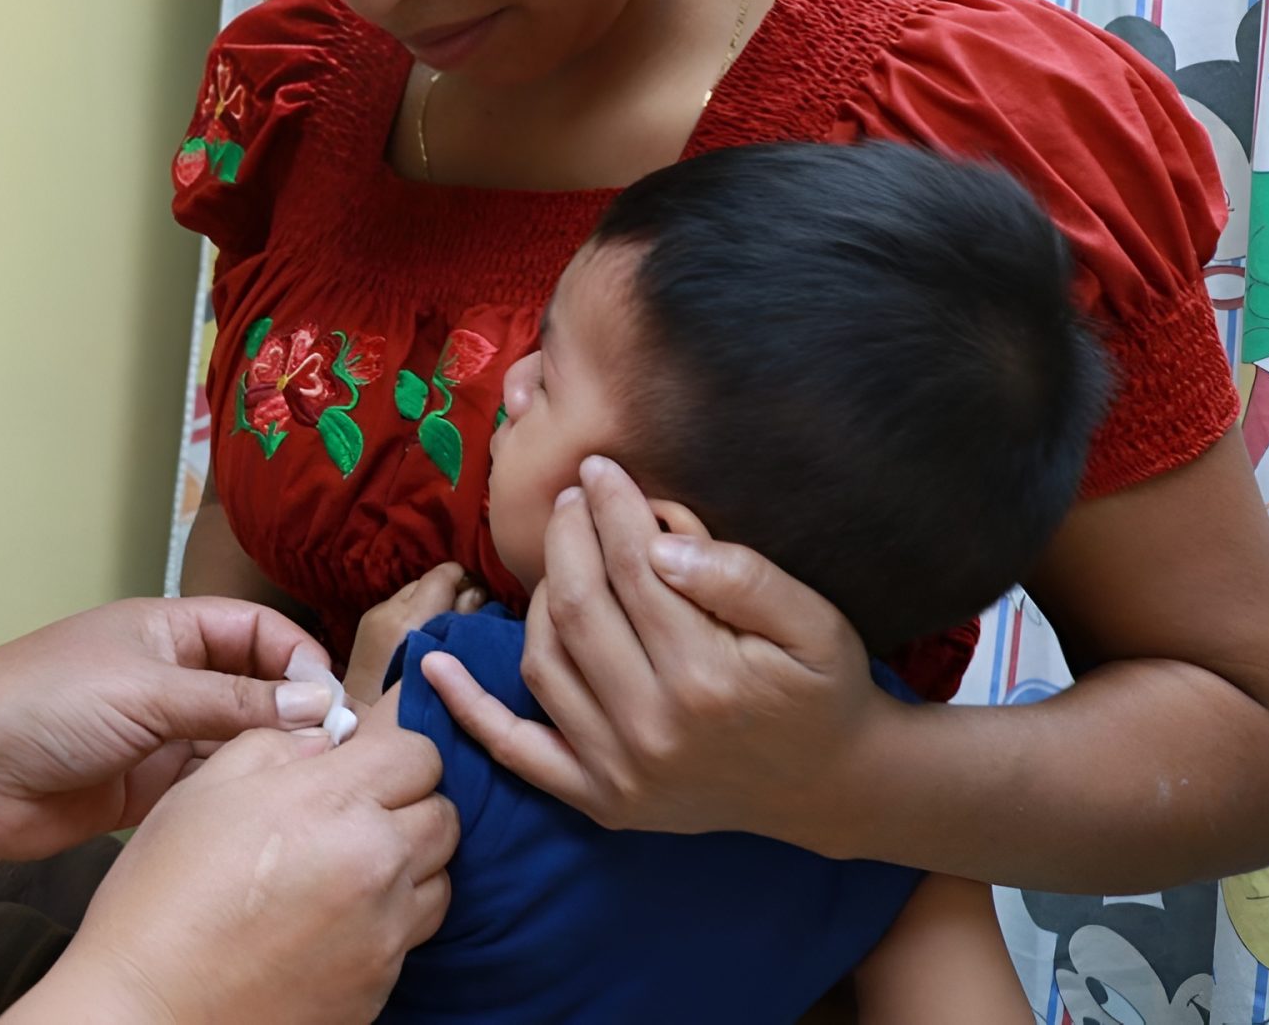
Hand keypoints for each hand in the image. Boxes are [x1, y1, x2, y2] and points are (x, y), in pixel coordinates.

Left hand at [0, 597, 340, 861]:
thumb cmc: (41, 704)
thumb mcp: (146, 691)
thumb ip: (232, 700)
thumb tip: (317, 704)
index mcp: (167, 629)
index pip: (256, 629)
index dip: (298, 657)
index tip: (332, 700)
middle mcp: (170, 676)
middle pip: (255, 684)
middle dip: (295, 709)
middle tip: (337, 748)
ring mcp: (160, 733)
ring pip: (237, 739)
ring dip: (271, 755)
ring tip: (313, 782)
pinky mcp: (148, 788)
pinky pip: (209, 785)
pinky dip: (239, 793)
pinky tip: (268, 809)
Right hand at [28, 703, 455, 1024]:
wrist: (149, 1008)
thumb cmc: (161, 896)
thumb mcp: (202, 791)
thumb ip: (274, 745)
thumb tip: (324, 738)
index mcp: (332, 802)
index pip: (419, 752)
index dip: (391, 749)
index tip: (360, 761)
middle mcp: (374, 863)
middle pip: (443, 814)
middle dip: (407, 803)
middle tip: (353, 813)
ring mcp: (383, 931)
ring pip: (440, 876)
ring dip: (407, 863)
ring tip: (348, 867)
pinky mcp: (380, 984)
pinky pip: (412, 933)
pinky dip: (390, 917)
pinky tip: (336, 917)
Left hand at [346, 563, 485, 707]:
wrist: (364, 721)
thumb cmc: (413, 700)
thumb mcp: (449, 661)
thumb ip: (463, 623)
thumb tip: (475, 594)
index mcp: (409, 617)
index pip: (443, 575)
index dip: (464, 581)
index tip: (476, 601)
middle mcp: (388, 609)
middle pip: (427, 582)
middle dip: (445, 595)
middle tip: (461, 620)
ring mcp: (374, 615)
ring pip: (412, 594)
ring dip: (428, 606)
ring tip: (441, 632)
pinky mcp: (366, 624)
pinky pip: (398, 608)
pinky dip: (412, 616)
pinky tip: (421, 639)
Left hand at [422, 458, 888, 849]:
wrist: (832, 788)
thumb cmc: (822, 690)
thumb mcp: (815, 623)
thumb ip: (742, 575)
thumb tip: (659, 540)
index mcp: (706, 678)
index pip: (633, 569)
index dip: (611, 508)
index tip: (602, 468)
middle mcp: (653, 729)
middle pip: (577, 606)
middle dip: (568, 536)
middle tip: (575, 494)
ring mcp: (618, 771)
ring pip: (543, 660)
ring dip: (539, 595)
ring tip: (563, 554)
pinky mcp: (599, 799)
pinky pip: (517, 749)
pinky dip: (470, 709)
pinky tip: (435, 665)